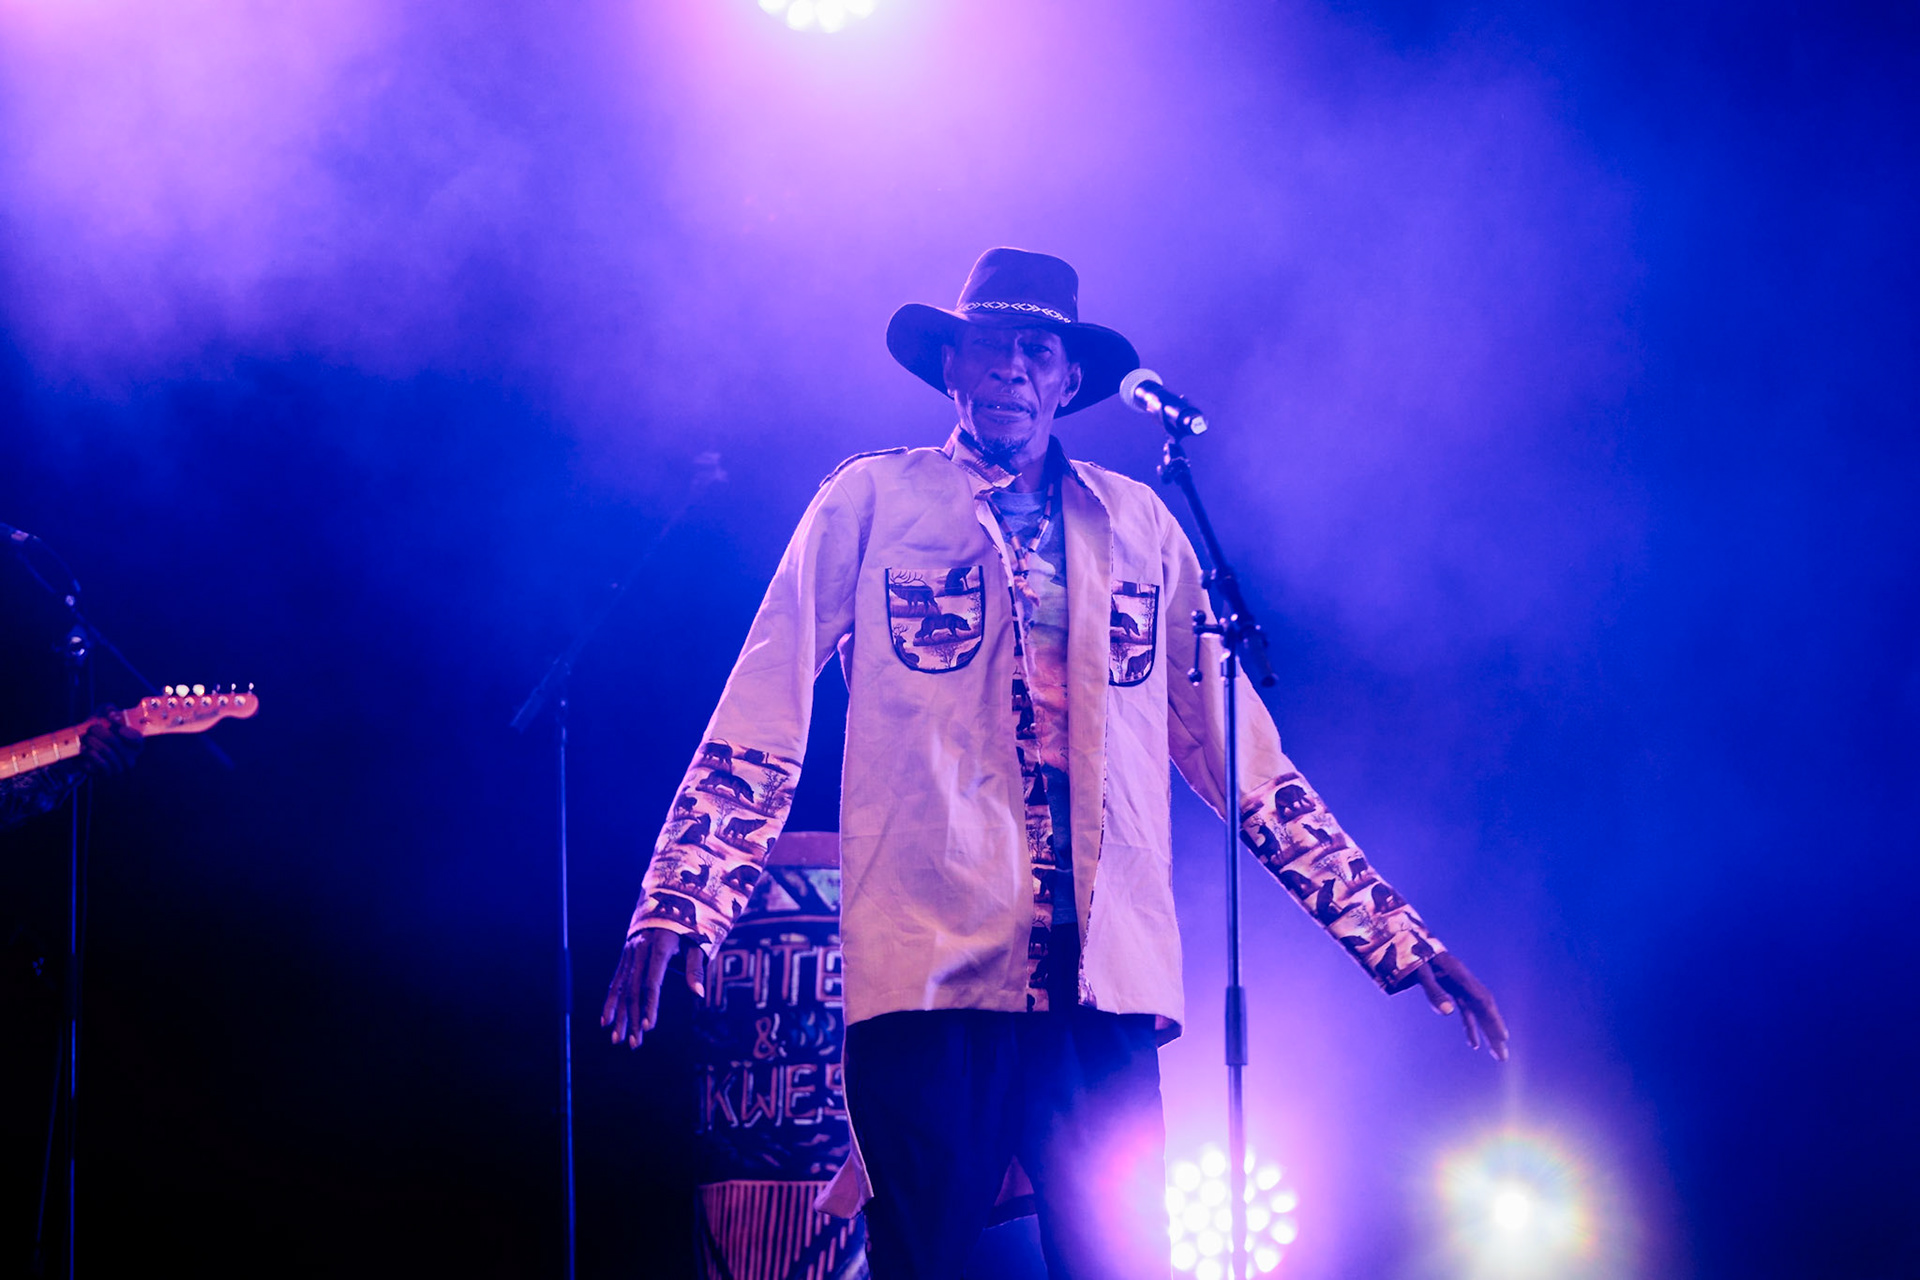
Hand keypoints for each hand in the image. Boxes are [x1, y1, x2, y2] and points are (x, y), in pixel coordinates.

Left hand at [77, 710, 141, 777]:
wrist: (84, 748)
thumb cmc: (98, 729)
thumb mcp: (104, 714)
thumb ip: (110, 709)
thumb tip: (112, 713)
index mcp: (136, 743)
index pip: (137, 739)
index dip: (125, 731)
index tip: (113, 723)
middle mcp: (131, 757)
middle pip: (114, 741)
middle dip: (98, 731)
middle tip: (91, 728)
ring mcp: (120, 767)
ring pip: (104, 750)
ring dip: (90, 741)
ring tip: (85, 738)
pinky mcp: (106, 773)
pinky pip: (98, 762)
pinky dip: (89, 753)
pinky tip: (85, 749)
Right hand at [600, 927, 706, 1049]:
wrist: (668, 895)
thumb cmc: (689, 920)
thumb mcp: (697, 940)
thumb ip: (695, 967)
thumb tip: (698, 994)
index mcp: (659, 945)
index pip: (652, 981)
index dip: (650, 1005)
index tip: (649, 1027)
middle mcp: (640, 949)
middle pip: (634, 989)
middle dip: (633, 1018)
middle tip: (634, 1044)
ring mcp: (630, 951)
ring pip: (622, 987)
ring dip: (619, 1015)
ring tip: (617, 1039)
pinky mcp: (626, 954)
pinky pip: (616, 980)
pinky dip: (611, 1001)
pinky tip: (606, 1020)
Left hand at [1414, 952, 1508, 1061]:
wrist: (1405, 938)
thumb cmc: (1411, 953)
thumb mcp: (1420, 971)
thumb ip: (1433, 990)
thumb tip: (1449, 1012)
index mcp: (1458, 974)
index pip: (1481, 999)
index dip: (1492, 1018)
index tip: (1502, 1036)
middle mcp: (1463, 980)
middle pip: (1484, 1008)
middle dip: (1494, 1032)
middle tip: (1503, 1056)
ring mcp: (1459, 984)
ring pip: (1478, 1011)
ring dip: (1487, 1032)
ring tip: (1498, 1055)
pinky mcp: (1452, 988)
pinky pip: (1466, 1010)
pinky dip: (1470, 1026)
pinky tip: (1473, 1044)